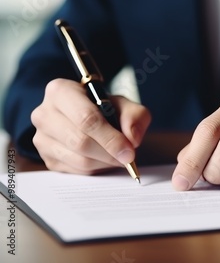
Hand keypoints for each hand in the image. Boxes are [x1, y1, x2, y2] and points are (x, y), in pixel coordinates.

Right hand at [31, 78, 150, 173]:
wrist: (90, 118)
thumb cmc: (105, 108)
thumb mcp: (125, 105)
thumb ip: (135, 116)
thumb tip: (132, 139)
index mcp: (60, 91)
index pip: (85, 118)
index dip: (110, 138)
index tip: (129, 151)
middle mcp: (44, 113)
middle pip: (80, 141)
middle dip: (109, 153)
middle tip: (128, 157)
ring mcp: (41, 138)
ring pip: (78, 159)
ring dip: (105, 162)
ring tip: (118, 156)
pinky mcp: (47, 158)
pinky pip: (75, 171)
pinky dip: (96, 169)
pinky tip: (104, 159)